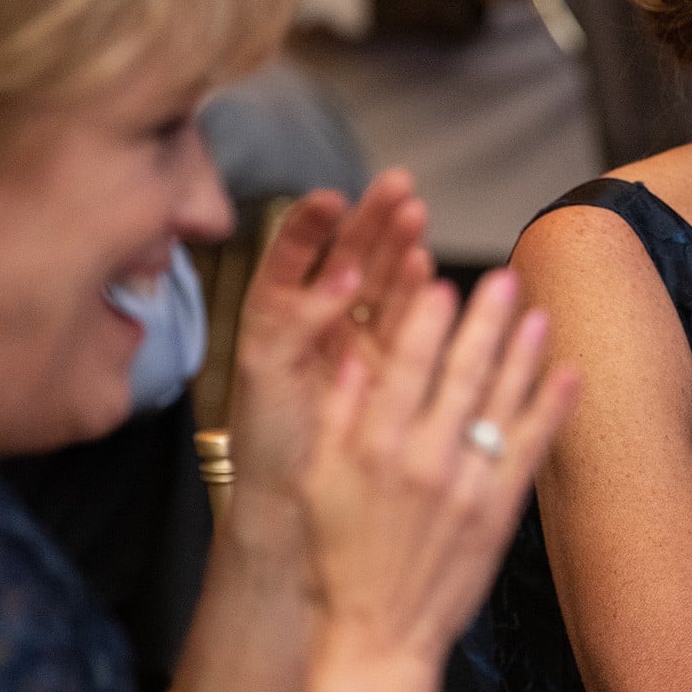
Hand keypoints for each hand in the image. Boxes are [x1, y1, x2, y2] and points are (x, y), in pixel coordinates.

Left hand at [225, 170, 434, 527]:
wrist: (293, 502)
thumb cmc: (267, 440)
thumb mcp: (266, 372)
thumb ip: (298, 319)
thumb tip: (342, 277)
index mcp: (277, 316)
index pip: (292, 256)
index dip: (311, 225)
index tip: (331, 200)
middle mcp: (318, 321)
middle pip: (346, 256)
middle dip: (371, 219)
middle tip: (397, 188)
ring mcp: (358, 340)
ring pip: (382, 279)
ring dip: (399, 244)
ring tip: (415, 215)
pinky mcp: (390, 365)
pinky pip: (405, 317)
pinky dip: (416, 288)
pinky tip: (425, 263)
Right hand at [301, 269, 578, 658]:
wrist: (379, 637)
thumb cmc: (340, 560)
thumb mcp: (317, 484)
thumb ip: (336, 417)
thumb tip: (352, 356)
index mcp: (373, 447)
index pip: (403, 368)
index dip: (426, 322)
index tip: (442, 282)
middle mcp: (422, 460)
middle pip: (461, 374)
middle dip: (485, 321)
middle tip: (504, 276)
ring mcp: (466, 486)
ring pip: (502, 403)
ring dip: (524, 353)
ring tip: (540, 311)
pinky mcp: (498, 512)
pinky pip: (531, 449)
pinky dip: (551, 409)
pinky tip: (568, 374)